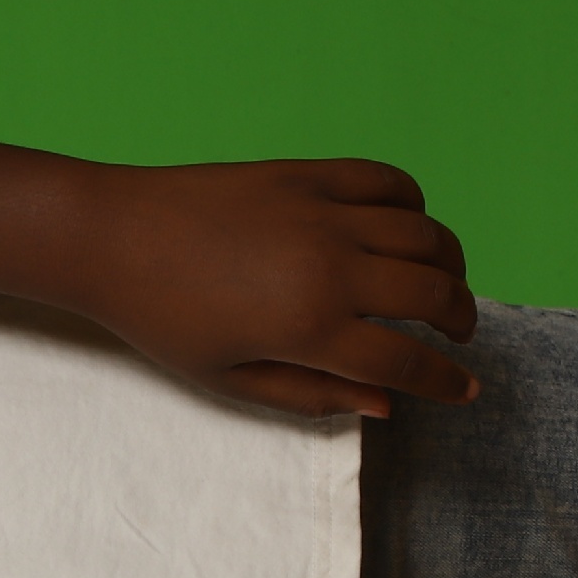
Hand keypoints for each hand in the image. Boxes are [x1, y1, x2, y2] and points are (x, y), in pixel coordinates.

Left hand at [55, 161, 478, 418]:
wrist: (111, 237)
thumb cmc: (162, 320)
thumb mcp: (229, 380)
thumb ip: (313, 396)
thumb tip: (386, 404)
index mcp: (308, 328)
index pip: (405, 360)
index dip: (445, 380)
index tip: (466, 388)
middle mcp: (329, 266)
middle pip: (435, 293)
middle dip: (462, 319)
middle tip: (459, 334)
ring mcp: (322, 212)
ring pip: (426, 234)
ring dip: (450, 264)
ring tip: (440, 284)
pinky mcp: (307, 173)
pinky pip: (388, 181)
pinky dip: (413, 205)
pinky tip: (404, 228)